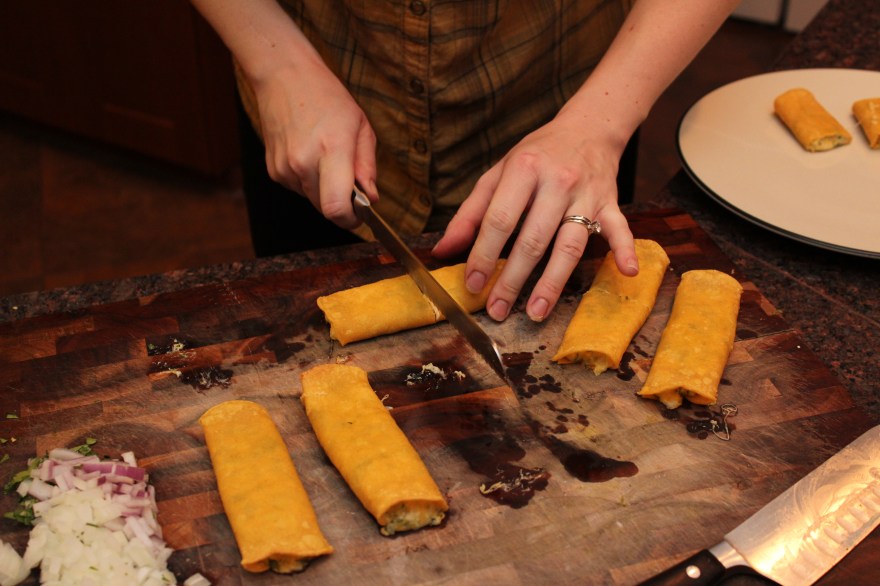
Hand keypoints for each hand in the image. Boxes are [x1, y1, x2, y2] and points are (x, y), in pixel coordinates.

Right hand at [252, 60, 377, 228]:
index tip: (360, 215)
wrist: (283, 76)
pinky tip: (309, 154)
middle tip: (349, 181)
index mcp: (332, 150)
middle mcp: (304, 162)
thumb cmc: (327, 97)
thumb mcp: (361, 126)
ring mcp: (285, 168)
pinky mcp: (273, 170)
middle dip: (341, 204)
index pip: (336, 207)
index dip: (351, 220)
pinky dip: (309, 181)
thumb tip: (370, 198)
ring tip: (326, 157)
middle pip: (325, 209)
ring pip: (312, 200)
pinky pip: (298, 189)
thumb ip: (367, 166)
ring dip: (324, 190)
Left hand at [432, 114, 638, 321]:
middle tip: (497, 310)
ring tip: (536, 312)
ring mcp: (586, 195)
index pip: (500, 220)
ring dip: (553, 282)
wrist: (587, 127)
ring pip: (570, 244)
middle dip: (512, 279)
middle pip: (533, 239)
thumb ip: (470, 213)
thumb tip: (442, 250)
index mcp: (524, 171)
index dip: (484, 255)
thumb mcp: (498, 174)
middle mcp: (557, 183)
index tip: (472, 284)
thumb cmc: (536, 156)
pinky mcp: (610, 203)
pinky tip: (626, 272)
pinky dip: (625, 250)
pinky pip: (619, 228)